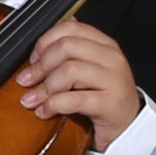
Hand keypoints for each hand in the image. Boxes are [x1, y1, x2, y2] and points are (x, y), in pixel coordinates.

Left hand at [16, 18, 143, 146]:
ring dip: (44, 87)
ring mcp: (114, 80)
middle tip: (26, 81)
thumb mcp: (89, 69)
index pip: (70, 29)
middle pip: (66, 47)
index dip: (44, 42)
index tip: (33, 59)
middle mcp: (111, 58)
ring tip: (33, 100)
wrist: (128, 125)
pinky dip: (53, 105)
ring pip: (69, 70)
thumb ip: (71, 53)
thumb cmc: (105, 97)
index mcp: (105, 45)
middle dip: (40, 65)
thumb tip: (44, 41)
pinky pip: (74, 99)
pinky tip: (45, 111)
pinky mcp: (110, 104)